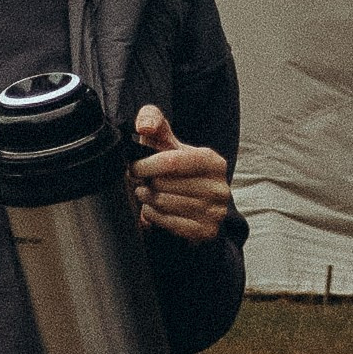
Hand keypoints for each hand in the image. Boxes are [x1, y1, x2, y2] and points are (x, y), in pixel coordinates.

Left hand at [131, 102, 231, 243]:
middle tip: (143, 182)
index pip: (173, 161)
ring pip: (165, 204)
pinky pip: (169, 223)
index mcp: (212, 161)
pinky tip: (152, 209)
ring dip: (148, 199)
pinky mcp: (207, 231)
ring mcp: (215, 211)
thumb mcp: (169, 144)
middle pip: (165, 184)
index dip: (147, 165)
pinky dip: (153, 216)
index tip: (133, 168)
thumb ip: (154, 122)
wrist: (198, 205)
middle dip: (146, 183)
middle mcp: (219, 187)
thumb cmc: (178, 170)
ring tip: (147, 193)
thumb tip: (145, 126)